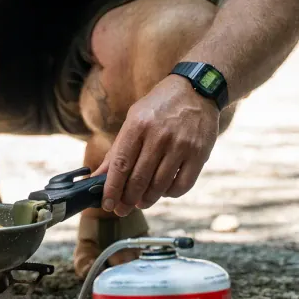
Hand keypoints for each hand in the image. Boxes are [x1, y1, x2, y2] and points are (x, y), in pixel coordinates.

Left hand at [99, 76, 219, 215]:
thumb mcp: (135, 119)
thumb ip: (118, 149)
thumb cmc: (160, 106)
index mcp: (138, 125)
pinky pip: (182, 185)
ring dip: (148, 199)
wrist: (197, 90)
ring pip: (160, 186)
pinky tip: (164, 191)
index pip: (121, 164)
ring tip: (142, 202)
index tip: (107, 204)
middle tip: (123, 209)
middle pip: (139, 179)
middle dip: (128, 199)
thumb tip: (99, 176)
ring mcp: (181, 145)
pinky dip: (170, 194)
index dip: (112, 188)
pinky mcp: (199, 154)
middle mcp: (159, 135)